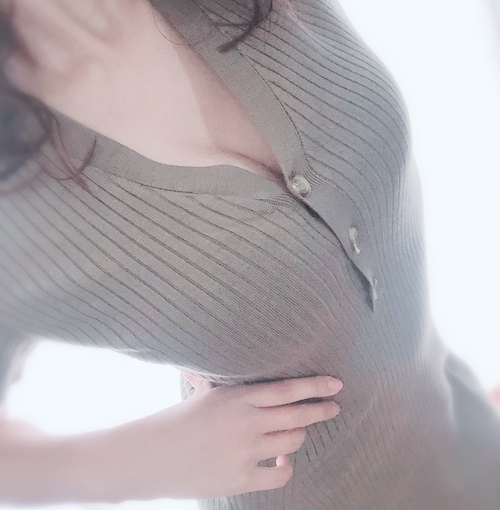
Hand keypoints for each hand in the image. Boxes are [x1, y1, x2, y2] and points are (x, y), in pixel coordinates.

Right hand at [119, 374, 342, 500]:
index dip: (314, 386)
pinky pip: (280, 473)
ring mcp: (245, 452)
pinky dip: (286, 465)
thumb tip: (218, 356)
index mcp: (237, 397)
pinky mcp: (240, 478)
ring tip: (295, 432)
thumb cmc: (175, 420)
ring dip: (298, 435)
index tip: (335, 383)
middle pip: (297, 415)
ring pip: (292, 441)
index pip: (286, 389)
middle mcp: (245, 422)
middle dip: (321, 410)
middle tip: (334, 407)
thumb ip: (218, 378)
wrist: (150, 457)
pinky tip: (282, 459)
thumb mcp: (201, 393)